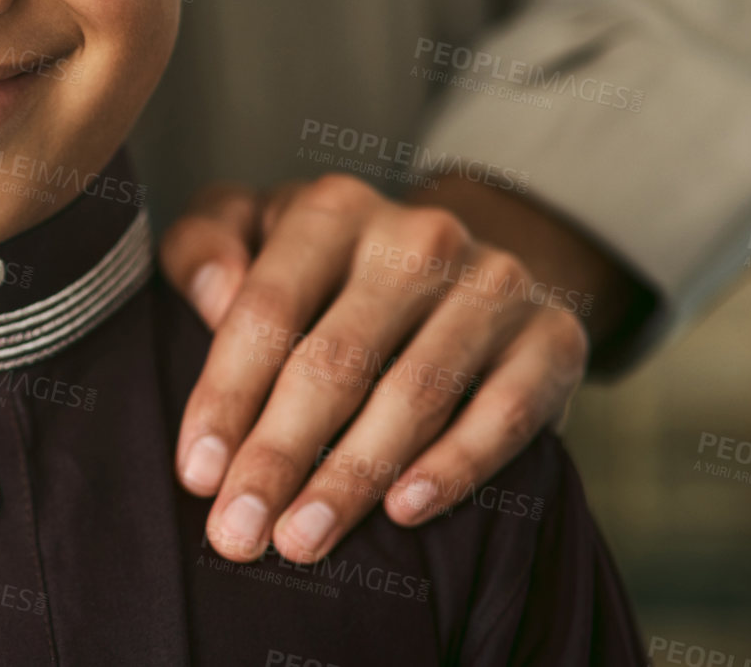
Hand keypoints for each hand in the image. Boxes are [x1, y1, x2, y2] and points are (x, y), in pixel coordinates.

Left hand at [160, 173, 635, 563]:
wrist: (456, 273)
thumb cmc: (320, 270)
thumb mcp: (248, 233)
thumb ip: (202, 246)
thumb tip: (213, 291)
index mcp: (334, 209)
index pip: (268, 307)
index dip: (227, 394)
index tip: (196, 473)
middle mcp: (420, 236)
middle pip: (336, 359)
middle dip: (278, 455)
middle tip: (238, 532)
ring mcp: (495, 283)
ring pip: (414, 395)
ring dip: (351, 478)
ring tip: (300, 541)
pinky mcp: (554, 336)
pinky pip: (504, 413)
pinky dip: (454, 467)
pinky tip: (403, 512)